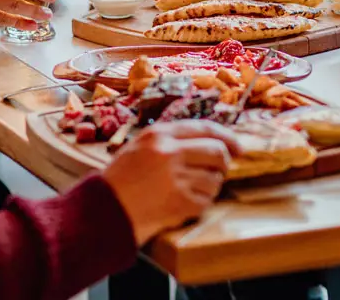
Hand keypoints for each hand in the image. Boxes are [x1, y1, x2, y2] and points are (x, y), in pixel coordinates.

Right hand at [102, 121, 242, 245]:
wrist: (102, 211)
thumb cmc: (119, 180)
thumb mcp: (139, 147)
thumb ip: (169, 140)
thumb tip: (208, 140)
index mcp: (159, 134)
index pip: (204, 128)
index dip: (226, 137)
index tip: (237, 146)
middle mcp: (169, 152)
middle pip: (217, 152)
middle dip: (223, 163)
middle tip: (218, 171)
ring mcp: (175, 177)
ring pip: (214, 179)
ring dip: (210, 186)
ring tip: (191, 190)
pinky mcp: (179, 202)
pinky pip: (206, 200)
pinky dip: (201, 203)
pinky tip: (185, 204)